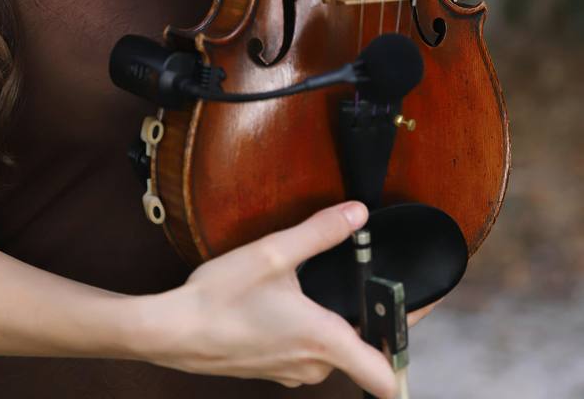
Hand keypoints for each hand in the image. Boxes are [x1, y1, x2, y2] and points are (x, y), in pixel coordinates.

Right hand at [146, 202, 397, 396]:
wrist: (173, 331)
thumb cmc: (219, 298)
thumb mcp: (272, 253)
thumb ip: (320, 232)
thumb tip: (358, 214)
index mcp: (324, 341)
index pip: (387, 373)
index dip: (406, 343)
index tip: (416, 312)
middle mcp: (314, 366)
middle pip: (362, 352)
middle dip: (365, 317)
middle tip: (362, 280)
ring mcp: (292, 372)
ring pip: (332, 351)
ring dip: (332, 323)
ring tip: (315, 287)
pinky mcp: (273, 369)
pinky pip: (306, 352)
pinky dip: (307, 330)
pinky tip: (284, 303)